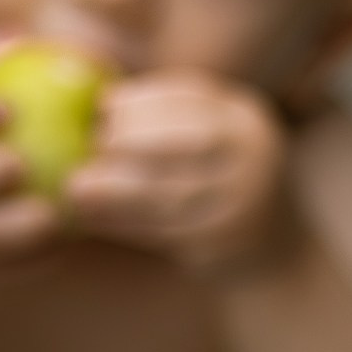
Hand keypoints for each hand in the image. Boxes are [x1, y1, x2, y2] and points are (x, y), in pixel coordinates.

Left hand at [62, 73, 291, 269]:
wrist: (277, 254)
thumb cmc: (225, 187)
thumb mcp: (217, 144)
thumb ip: (174, 122)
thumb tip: (102, 101)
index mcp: (247, 120)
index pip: (193, 97)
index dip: (143, 99)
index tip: (104, 105)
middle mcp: (253, 157)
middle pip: (185, 142)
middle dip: (130, 139)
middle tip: (93, 144)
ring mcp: (242, 203)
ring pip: (169, 193)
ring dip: (115, 190)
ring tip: (75, 188)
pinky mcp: (222, 243)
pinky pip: (163, 231)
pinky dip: (122, 224)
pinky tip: (91, 219)